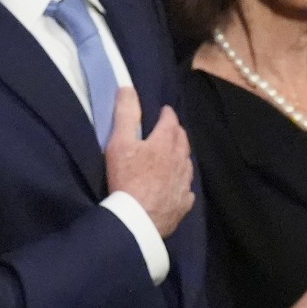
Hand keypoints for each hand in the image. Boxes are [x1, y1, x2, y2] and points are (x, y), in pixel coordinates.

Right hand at [105, 86, 195, 236]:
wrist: (137, 219)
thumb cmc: (126, 178)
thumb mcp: (119, 143)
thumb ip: (125, 114)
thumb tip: (127, 88)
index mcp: (165, 143)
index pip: (170, 122)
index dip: (167, 114)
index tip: (164, 111)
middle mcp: (180, 161)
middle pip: (182, 141)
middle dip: (177, 132)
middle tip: (170, 129)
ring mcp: (184, 184)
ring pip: (187, 164)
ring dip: (181, 156)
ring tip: (175, 155)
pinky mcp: (183, 204)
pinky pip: (186, 190)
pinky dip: (182, 184)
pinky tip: (178, 186)